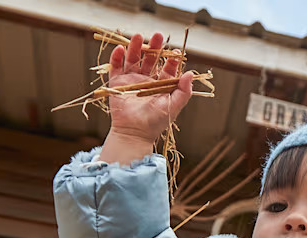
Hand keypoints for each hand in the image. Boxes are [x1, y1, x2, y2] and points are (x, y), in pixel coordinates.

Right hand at [102, 31, 192, 154]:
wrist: (134, 133)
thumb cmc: (155, 123)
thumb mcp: (173, 107)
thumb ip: (184, 92)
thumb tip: (190, 74)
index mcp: (160, 86)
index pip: (167, 68)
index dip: (171, 59)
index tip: (175, 52)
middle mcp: (146, 81)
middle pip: (150, 59)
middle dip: (154, 47)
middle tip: (158, 35)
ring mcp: (131, 81)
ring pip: (133, 59)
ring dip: (135, 47)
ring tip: (138, 36)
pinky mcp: (117, 83)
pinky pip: (116, 66)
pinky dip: (117, 57)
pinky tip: (121, 49)